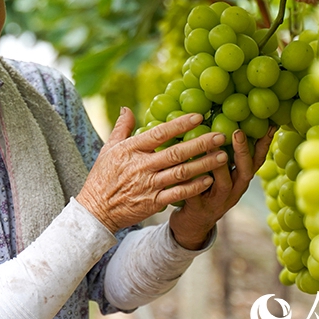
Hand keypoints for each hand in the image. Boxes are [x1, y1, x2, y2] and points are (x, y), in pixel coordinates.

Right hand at [76, 107, 228, 233]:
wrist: (95, 210)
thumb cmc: (102, 177)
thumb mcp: (108, 149)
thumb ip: (121, 128)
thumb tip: (126, 108)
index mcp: (131, 149)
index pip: (159, 133)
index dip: (180, 124)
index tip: (199, 117)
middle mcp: (141, 166)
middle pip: (176, 152)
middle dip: (200, 143)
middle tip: (220, 136)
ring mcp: (148, 185)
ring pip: (181, 173)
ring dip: (203, 164)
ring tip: (222, 156)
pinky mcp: (153, 202)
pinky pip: (178, 193)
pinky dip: (194, 187)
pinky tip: (210, 180)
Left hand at [168, 126, 275, 249]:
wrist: (193, 224)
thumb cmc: (206, 189)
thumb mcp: (221, 174)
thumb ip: (224, 153)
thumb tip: (225, 120)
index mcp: (241, 180)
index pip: (257, 160)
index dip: (264, 144)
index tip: (270, 124)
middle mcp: (235, 191)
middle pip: (245, 171)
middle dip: (243, 151)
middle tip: (237, 133)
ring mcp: (218, 201)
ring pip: (223, 184)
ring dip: (219, 166)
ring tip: (212, 147)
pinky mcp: (198, 208)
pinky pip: (196, 194)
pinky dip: (192, 181)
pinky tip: (186, 167)